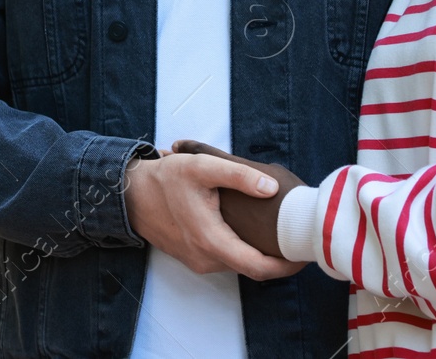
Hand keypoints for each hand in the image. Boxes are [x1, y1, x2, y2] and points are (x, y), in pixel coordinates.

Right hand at [170, 140, 307, 265]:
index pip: (258, 267)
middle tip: (299, 241)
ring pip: (238, 264)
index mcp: (211, 240)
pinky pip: (224, 259)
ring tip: (280, 235)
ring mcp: (198, 260)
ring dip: (259, 254)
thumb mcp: (202, 166)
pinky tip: (251, 233)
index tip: (305, 255)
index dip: (286, 266)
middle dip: (278, 260)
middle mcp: (205, 258)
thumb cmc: (165, 179)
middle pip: (251, 269)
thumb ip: (238, 175)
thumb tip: (271, 187)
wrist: (130, 194)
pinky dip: (242, 251)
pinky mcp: (193, 256)